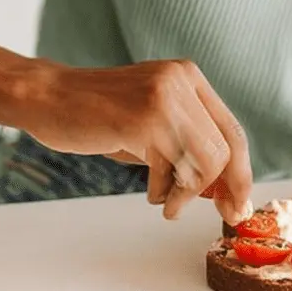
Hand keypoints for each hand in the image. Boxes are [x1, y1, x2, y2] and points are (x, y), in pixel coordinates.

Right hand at [21, 58, 253, 225]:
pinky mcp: (143, 118)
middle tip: (221, 213)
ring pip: (207, 161)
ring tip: (168, 203)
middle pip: (227, 148)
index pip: (232, 129)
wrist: (49, 98)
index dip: (242, 171)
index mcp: (188, 77)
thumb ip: (187, 146)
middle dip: (228, 188)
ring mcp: (164, 97)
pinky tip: (152, 192)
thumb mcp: (153, 126)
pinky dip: (165, 191)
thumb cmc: (99, 116)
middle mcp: (181, 80)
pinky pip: (173, 169)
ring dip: (189, 193)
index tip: (238, 203)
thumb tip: (226, 190)